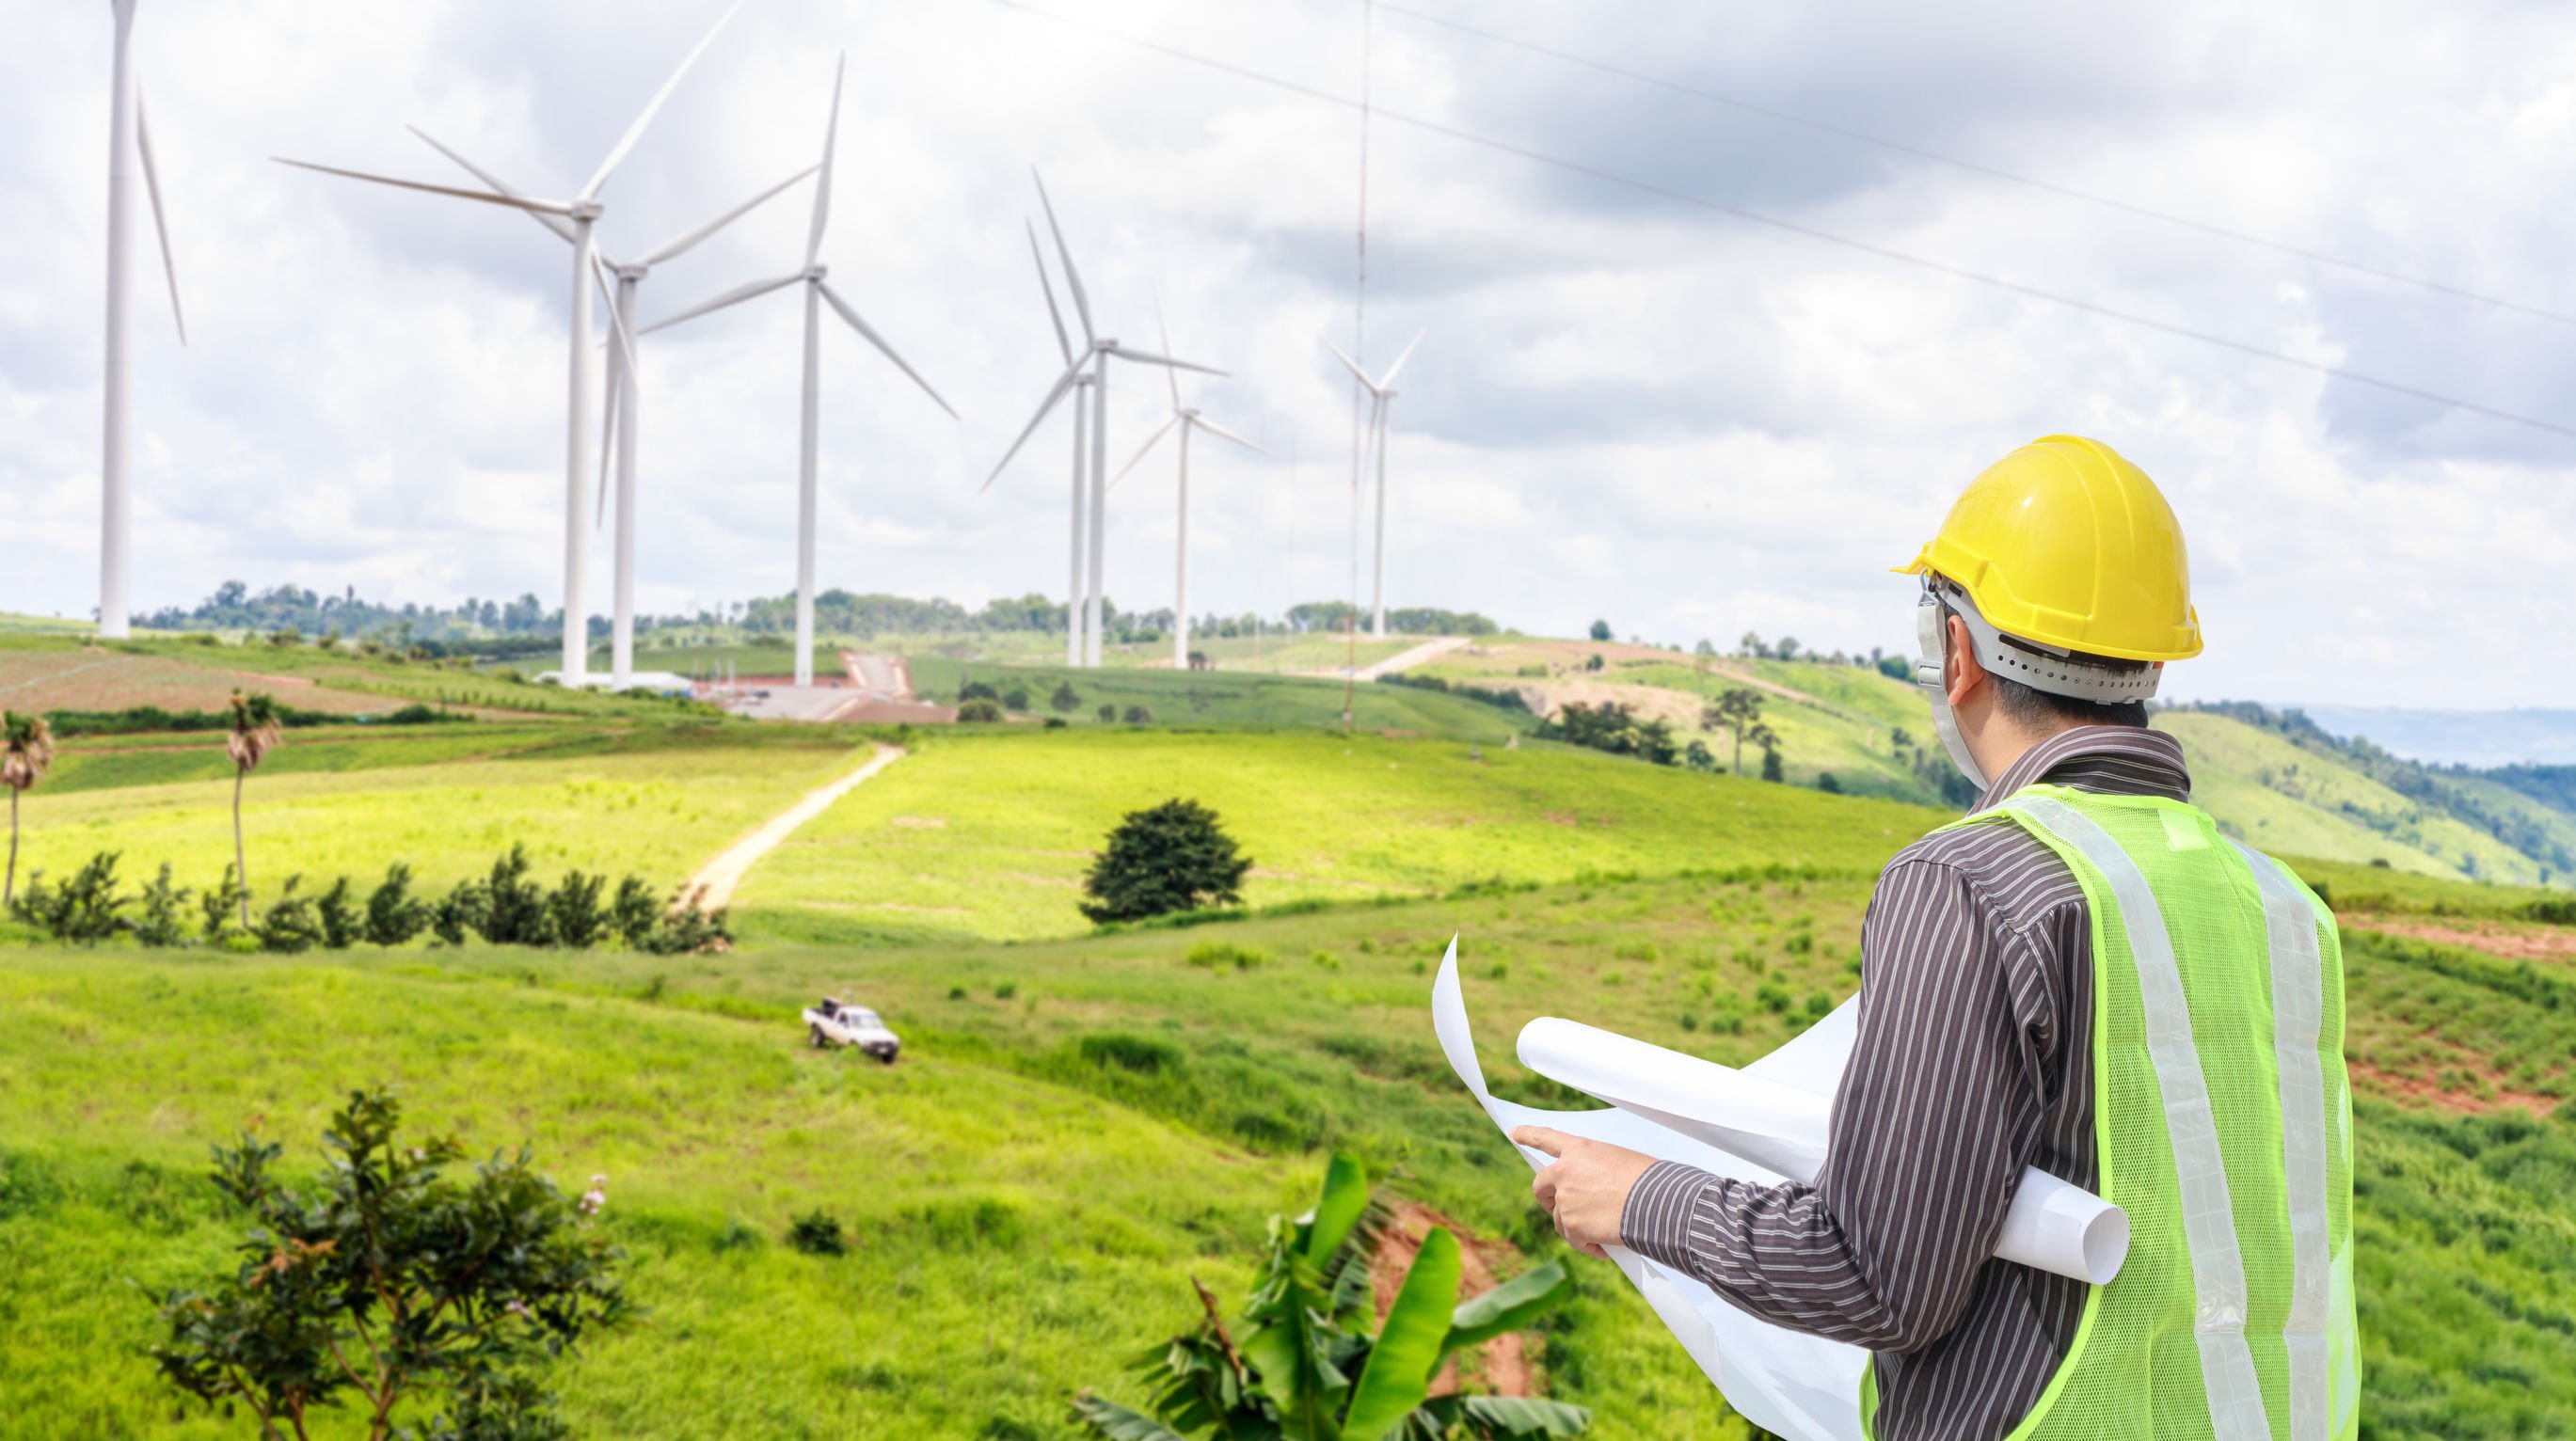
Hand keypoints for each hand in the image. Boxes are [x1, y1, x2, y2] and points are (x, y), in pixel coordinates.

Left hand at [1511, 1126, 1655, 1258]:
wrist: (1657, 1203)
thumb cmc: (1648, 1181)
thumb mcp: (1619, 1162)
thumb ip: (1595, 1172)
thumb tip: (1592, 1195)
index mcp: (1580, 1149)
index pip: (1547, 1137)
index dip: (1529, 1134)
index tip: (1514, 1133)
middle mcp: (1565, 1171)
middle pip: (1540, 1184)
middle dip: (1545, 1198)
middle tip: (1557, 1208)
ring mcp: (1565, 1199)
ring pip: (1558, 1219)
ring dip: (1574, 1227)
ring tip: (1599, 1232)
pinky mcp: (1571, 1224)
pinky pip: (1574, 1240)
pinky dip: (1588, 1246)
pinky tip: (1604, 1247)